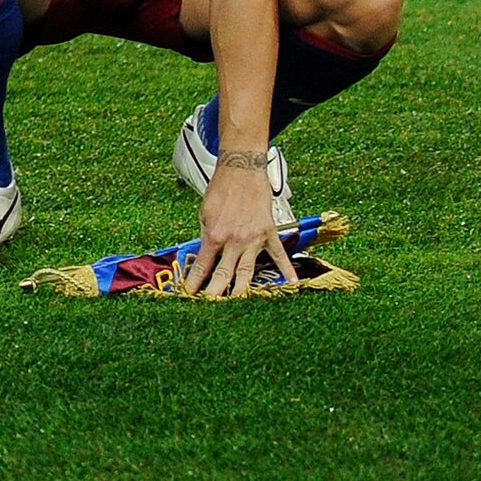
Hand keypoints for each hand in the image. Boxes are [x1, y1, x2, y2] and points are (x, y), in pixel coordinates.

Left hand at [180, 157, 296, 299]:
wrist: (241, 172)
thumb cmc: (221, 191)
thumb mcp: (204, 213)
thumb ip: (206, 236)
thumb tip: (205, 255)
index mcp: (214, 235)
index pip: (202, 266)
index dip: (195, 282)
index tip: (189, 295)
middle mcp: (234, 241)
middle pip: (224, 275)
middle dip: (216, 294)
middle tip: (210, 309)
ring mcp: (253, 240)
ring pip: (248, 272)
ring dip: (242, 291)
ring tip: (238, 307)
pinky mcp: (269, 234)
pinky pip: (278, 256)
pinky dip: (286, 270)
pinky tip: (291, 285)